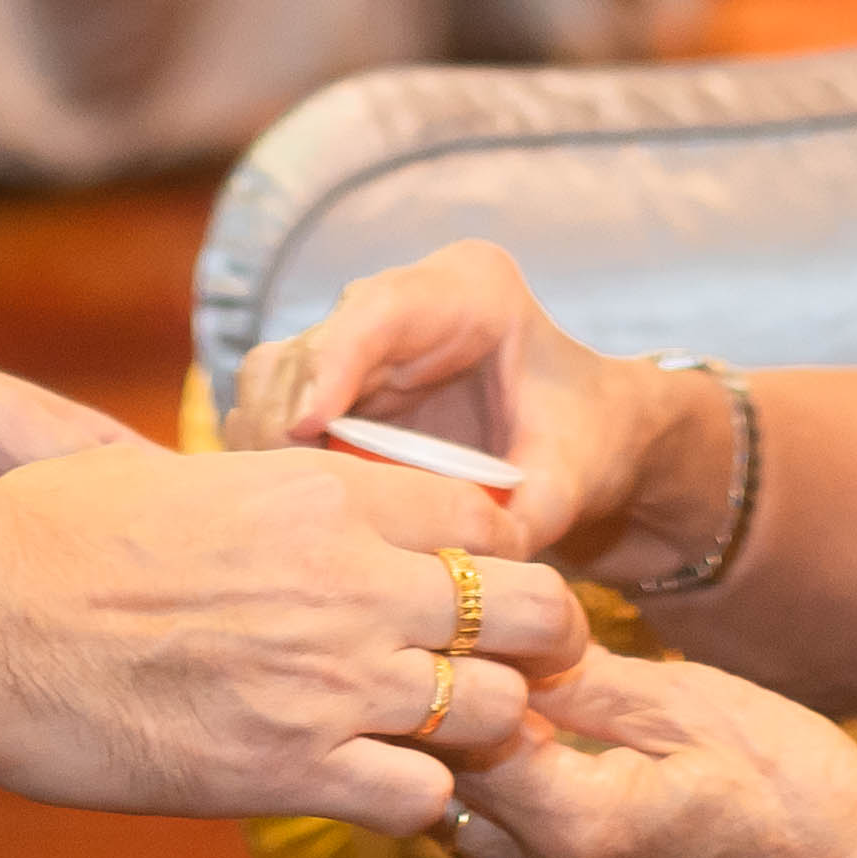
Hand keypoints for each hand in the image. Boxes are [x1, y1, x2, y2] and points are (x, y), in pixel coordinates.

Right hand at [0, 445, 589, 835]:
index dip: (496, 551)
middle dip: (537, 642)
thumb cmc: (43, 537)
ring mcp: (331, 682)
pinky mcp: (293, 773)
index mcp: (321, 493)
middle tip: (509, 668)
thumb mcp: (169, 476)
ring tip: (449, 741)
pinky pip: (422, 799)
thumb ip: (249, 490)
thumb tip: (256, 490)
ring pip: (496, 712)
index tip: (480, 583)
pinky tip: (385, 794)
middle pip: (530, 609)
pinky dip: (421, 804)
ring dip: (483, 731)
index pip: (482, 511)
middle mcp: (350, 583)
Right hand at [232, 237, 699, 571]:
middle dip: (287, 418)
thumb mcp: (569, 480)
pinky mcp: (334, 383)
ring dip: (270, 442)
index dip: (334, 362)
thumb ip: (526, 518)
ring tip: (281, 511)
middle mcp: (402, 300)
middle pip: (314, 343)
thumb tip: (460, 569)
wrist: (586, 439)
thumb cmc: (586, 443)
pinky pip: (275, 407)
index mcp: (470, 289)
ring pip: (278, 374)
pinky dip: (272, 456)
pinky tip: (284, 508)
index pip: (381, 309)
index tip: (305, 426)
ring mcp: (361, 339)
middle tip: (279, 491)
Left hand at [442, 651, 856, 857]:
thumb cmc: (797, 790)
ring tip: (493, 668)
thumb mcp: (691, 705)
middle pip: (446, 779)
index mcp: (576, 826)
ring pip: (465, 810)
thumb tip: (498, 631)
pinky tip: (531, 720)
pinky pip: (503, 832)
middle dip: (446, 703)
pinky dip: (501, 778)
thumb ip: (582, 679)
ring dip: (469, 744)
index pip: (455, 738)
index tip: (460, 606)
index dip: (452, 665)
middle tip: (460, 627)